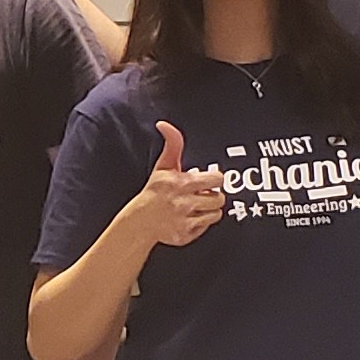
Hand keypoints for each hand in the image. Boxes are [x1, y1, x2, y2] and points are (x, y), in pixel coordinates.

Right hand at [119, 123, 224, 246]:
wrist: (140, 221)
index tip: (206, 181)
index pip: (217, 178)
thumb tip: (164, 124)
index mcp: (183, 183)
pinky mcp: (186, 235)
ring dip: (208, 210)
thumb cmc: (155, 191)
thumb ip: (172, 143)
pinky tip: (188, 219)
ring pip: (216, 214)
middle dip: (212, 196)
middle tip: (200, 195)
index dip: (213, 179)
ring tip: (194, 207)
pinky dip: (200, 224)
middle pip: (220, 198)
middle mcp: (185, 203)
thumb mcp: (164, 166)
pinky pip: (206, 227)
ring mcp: (185, 220)